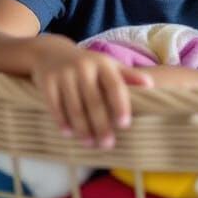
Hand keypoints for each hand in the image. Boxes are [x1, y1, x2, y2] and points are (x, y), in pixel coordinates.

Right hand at [31, 42, 152, 147]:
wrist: (51, 52)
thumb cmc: (87, 64)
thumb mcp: (108, 65)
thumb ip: (128, 76)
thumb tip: (151, 85)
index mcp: (102, 64)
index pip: (114, 86)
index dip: (120, 105)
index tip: (125, 124)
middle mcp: (83, 67)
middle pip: (94, 101)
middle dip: (101, 125)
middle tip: (108, 145)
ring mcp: (63, 74)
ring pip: (75, 106)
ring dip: (82, 128)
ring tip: (89, 143)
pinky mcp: (46, 82)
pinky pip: (55, 105)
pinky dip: (62, 121)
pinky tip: (68, 134)